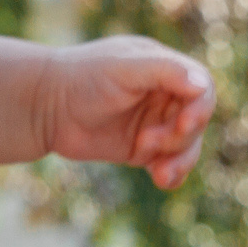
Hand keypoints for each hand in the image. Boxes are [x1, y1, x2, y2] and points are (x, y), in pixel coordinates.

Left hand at [42, 36, 215, 187]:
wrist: (44, 106)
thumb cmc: (82, 76)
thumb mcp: (124, 66)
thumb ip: (165, 71)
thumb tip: (202, 85)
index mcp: (165, 68)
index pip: (201, 87)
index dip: (200, 108)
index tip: (184, 123)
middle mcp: (164, 96)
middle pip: (197, 122)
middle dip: (180, 136)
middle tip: (149, 141)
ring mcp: (155, 124)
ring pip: (187, 147)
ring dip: (178, 160)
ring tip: (157, 171)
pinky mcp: (142, 150)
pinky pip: (170, 165)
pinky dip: (172, 175)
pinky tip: (161, 179)